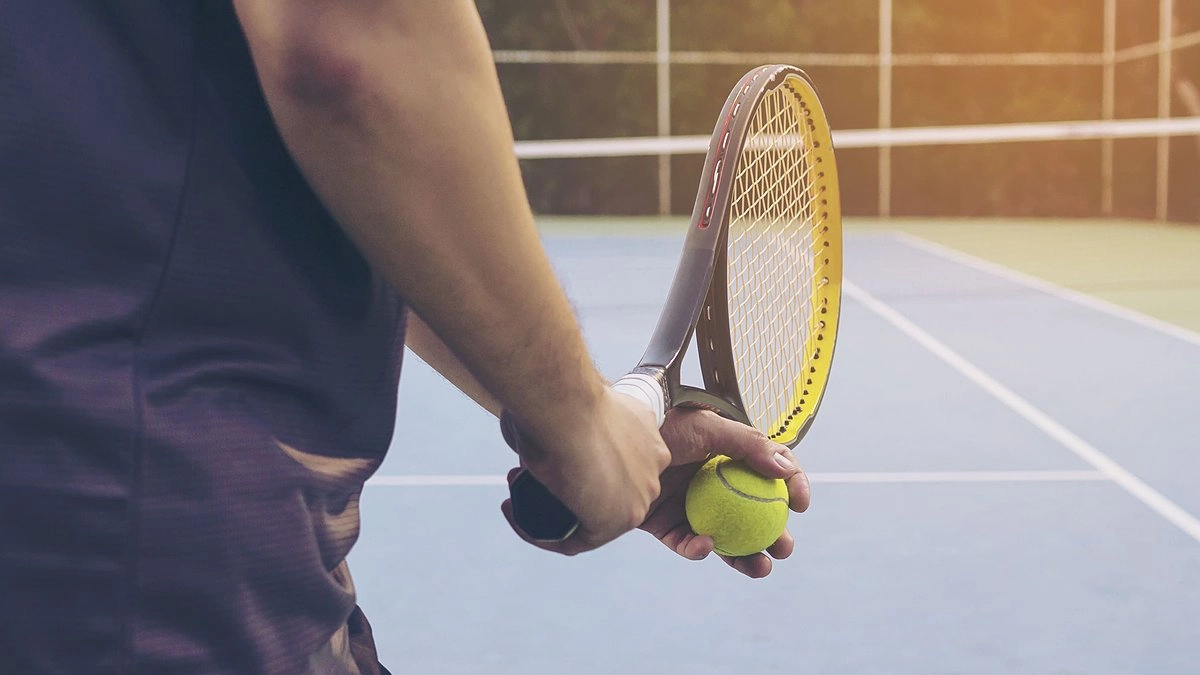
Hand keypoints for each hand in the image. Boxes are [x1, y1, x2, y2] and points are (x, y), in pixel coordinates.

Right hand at [500, 388, 670, 554]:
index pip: (617, 461)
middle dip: (565, 489)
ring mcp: (639, 496)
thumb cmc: (561, 394)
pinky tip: (513, 514)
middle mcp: (652, 466)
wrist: (566, 406)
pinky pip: (575, 540)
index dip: (577, 464)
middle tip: (525, 476)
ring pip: (592, 516)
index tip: (546, 455)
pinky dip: (541, 534)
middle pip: (607, 490)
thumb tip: (543, 436)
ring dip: (550, 513)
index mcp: (646, 433)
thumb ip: (568, 422)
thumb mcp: (572, 403)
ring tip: (513, 497)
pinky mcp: (617, 522)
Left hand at [640, 409, 810, 578]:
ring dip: (745, 556)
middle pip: (751, 514)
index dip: (791, 487)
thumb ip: (750, 446)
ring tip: (761, 568)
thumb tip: (786, 471)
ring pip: (724, 538)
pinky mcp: (665, 525)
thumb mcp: (710, 426)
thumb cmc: (664, 423)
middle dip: (773, 535)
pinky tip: (705, 545)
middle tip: (784, 548)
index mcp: (728, 456)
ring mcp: (689, 505)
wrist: (615, 438)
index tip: (801, 505)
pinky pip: (686, 543)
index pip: (770, 472)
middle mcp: (712, 482)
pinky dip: (697, 548)